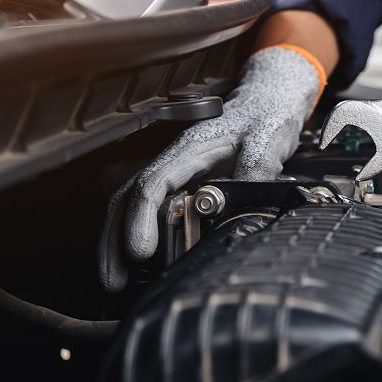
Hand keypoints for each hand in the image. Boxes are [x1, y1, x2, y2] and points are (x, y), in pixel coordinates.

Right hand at [98, 45, 324, 290]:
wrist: (269, 101)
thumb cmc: (266, 118)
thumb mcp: (266, 144)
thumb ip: (254, 175)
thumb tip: (240, 210)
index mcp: (189, 150)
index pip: (152, 185)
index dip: (140, 219)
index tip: (139, 252)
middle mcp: (173, 161)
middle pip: (128, 199)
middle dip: (114, 240)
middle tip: (112, 280)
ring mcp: (175, 172)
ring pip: (131, 205)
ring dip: (117, 241)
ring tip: (115, 280)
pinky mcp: (183, 183)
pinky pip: (149, 208)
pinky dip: (135, 233)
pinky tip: (135, 261)